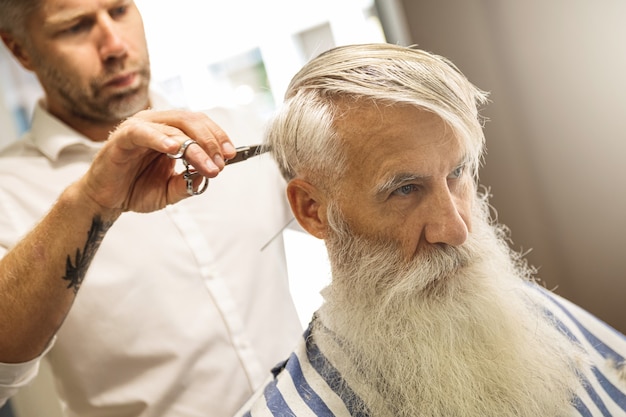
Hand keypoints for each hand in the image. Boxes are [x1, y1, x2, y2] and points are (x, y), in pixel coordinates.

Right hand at [78, 109, 237, 213]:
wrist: (106, 200)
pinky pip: (144, 132)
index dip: (218, 136)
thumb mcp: (170, 191)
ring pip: (174, 127)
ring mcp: (139, 128)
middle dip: (211, 142)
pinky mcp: (122, 137)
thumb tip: (207, 176)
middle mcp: (156, 123)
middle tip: (219, 164)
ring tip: (206, 165)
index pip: (200, 123)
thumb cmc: (136, 189)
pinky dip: (161, 138)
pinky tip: (175, 149)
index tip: (231, 155)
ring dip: (194, 147)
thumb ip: (188, 183)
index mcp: (170, 131)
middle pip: (191, 121)